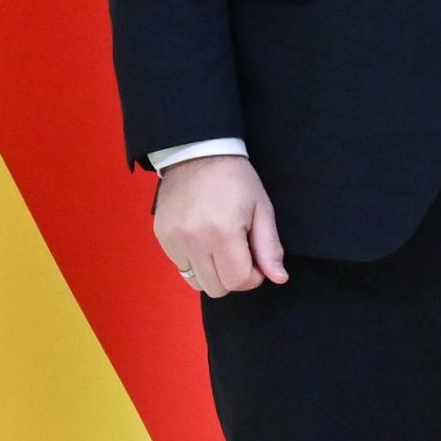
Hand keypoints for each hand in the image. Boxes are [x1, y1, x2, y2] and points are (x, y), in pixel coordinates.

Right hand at [155, 154, 286, 296]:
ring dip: (212, 272)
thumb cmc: (236, 179)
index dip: (253, 277)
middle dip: (233, 277)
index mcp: (223, 232)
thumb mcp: (261, 209)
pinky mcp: (162, 237)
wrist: (196, 152)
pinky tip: (201, 239)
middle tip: (238, 253)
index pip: (238, 281)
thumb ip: (269, 247)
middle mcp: (194, 240)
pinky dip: (194, 261)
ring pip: (196, 282)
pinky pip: (181, 267)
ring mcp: (173, 240)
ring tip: (218, 247)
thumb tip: (279, 279)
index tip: (255, 260)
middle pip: (216, 288)